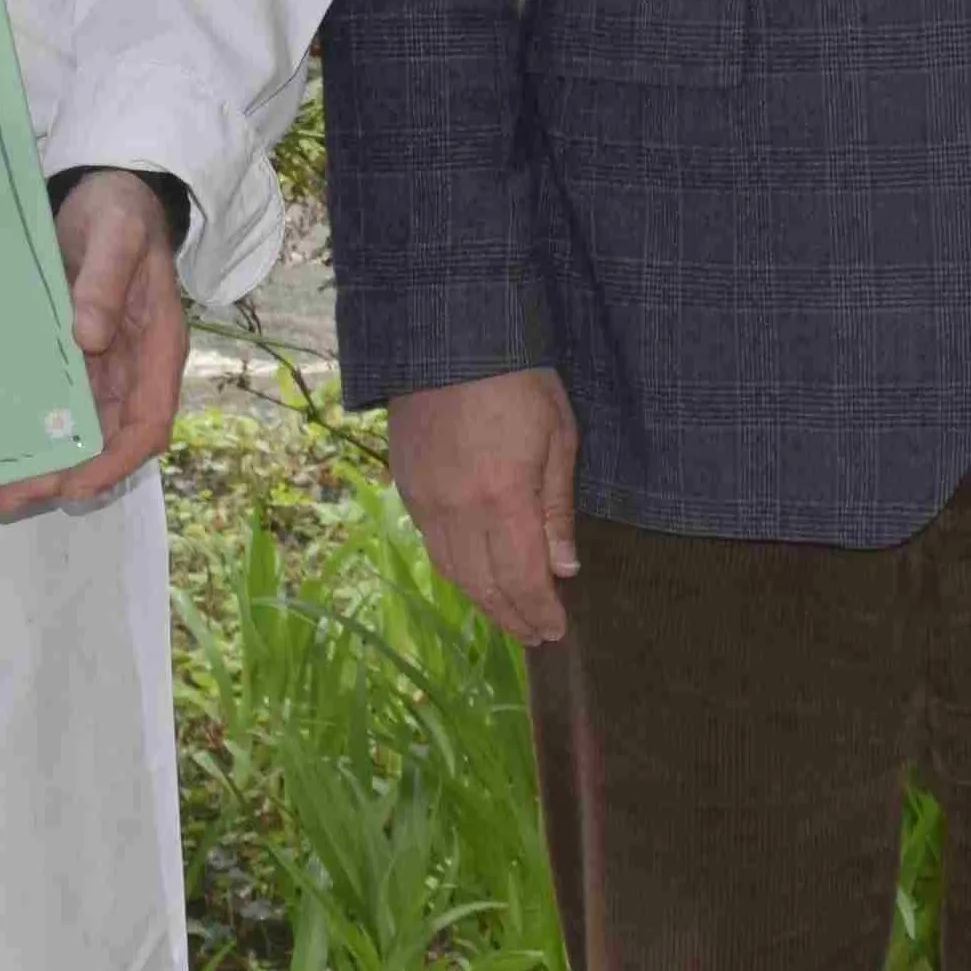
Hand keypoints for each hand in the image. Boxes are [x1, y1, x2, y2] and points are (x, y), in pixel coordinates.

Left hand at [0, 170, 185, 515]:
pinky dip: (38, 429)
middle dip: (70, 474)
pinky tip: (4, 443)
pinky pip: (62, 403)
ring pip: (85, 429)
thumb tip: (88, 335)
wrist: (106, 192)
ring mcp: (106, 364)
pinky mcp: (78, 355)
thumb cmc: (119, 211)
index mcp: (157, 344)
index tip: (76, 485)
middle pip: (111, 439)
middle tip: (16, 497)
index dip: (116, 460)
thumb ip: (105, 278)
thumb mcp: (115, 234)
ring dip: (50, 461)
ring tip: (4, 489)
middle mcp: (134, 365)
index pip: (148, 421)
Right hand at [390, 365, 581, 646]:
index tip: (556, 631)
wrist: (451, 335)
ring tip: (508, 613)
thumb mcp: (558, 436)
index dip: (539, 612)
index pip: (522, 580)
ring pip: (451, 571)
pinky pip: (431, 544)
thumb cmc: (518, 378)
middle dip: (512, 617)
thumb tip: (564, 568)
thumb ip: (557, 507)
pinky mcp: (406, 485)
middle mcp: (458, 509)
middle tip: (535, 636)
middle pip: (483, 586)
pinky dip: (456, 569)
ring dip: (482, 600)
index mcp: (503, 498)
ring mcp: (425, 499)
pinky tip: (474, 573)